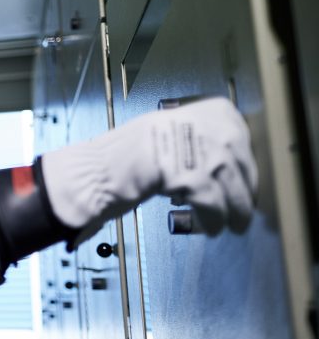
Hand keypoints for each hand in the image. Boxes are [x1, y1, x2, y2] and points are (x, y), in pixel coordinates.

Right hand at [41, 97, 257, 238]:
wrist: (93, 173)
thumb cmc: (119, 159)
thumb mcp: (163, 134)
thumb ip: (194, 139)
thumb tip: (225, 160)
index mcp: (197, 110)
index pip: (238, 132)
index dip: (244, 160)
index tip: (245, 175)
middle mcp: (201, 123)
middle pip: (240, 161)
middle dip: (245, 189)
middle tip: (243, 208)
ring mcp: (197, 148)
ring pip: (233, 185)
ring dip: (235, 210)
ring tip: (231, 224)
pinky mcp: (190, 175)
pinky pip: (214, 203)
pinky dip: (214, 219)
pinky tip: (211, 227)